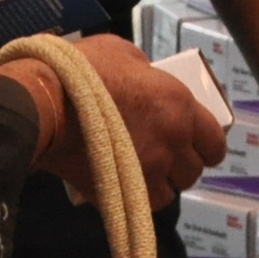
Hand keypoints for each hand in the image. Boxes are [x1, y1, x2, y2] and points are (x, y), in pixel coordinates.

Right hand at [4, 34, 224, 208]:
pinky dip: (143, 197)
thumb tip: (149, 81)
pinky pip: (149, 205)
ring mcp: (151, 170)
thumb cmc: (80, 71)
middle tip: (163, 155)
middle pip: (194, 169)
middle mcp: (174, 140)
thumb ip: (146, 72)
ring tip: (144, 173)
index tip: (193, 143)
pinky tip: (129, 185)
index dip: (206, 145)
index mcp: (179, 104)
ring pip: (174, 191)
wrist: (43, 103)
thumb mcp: (123, 52)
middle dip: (182, 164)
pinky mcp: (126, 192)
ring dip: (163, 182)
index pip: (215, 140)